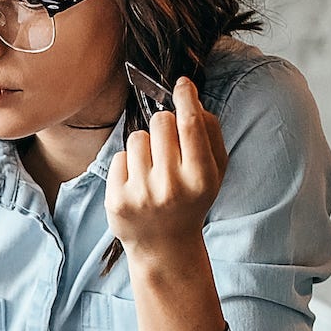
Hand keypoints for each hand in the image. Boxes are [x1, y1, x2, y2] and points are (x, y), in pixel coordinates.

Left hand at [105, 75, 225, 264]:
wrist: (164, 246)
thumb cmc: (191, 200)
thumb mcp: (214, 173)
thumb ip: (210, 134)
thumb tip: (190, 99)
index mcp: (200, 178)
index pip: (190, 125)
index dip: (186, 98)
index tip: (182, 84)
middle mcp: (171, 186)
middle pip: (161, 122)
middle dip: (164, 125)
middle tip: (168, 145)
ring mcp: (141, 194)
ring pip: (137, 137)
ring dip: (145, 145)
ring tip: (152, 168)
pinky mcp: (116, 200)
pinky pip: (119, 156)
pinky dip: (128, 164)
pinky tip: (137, 183)